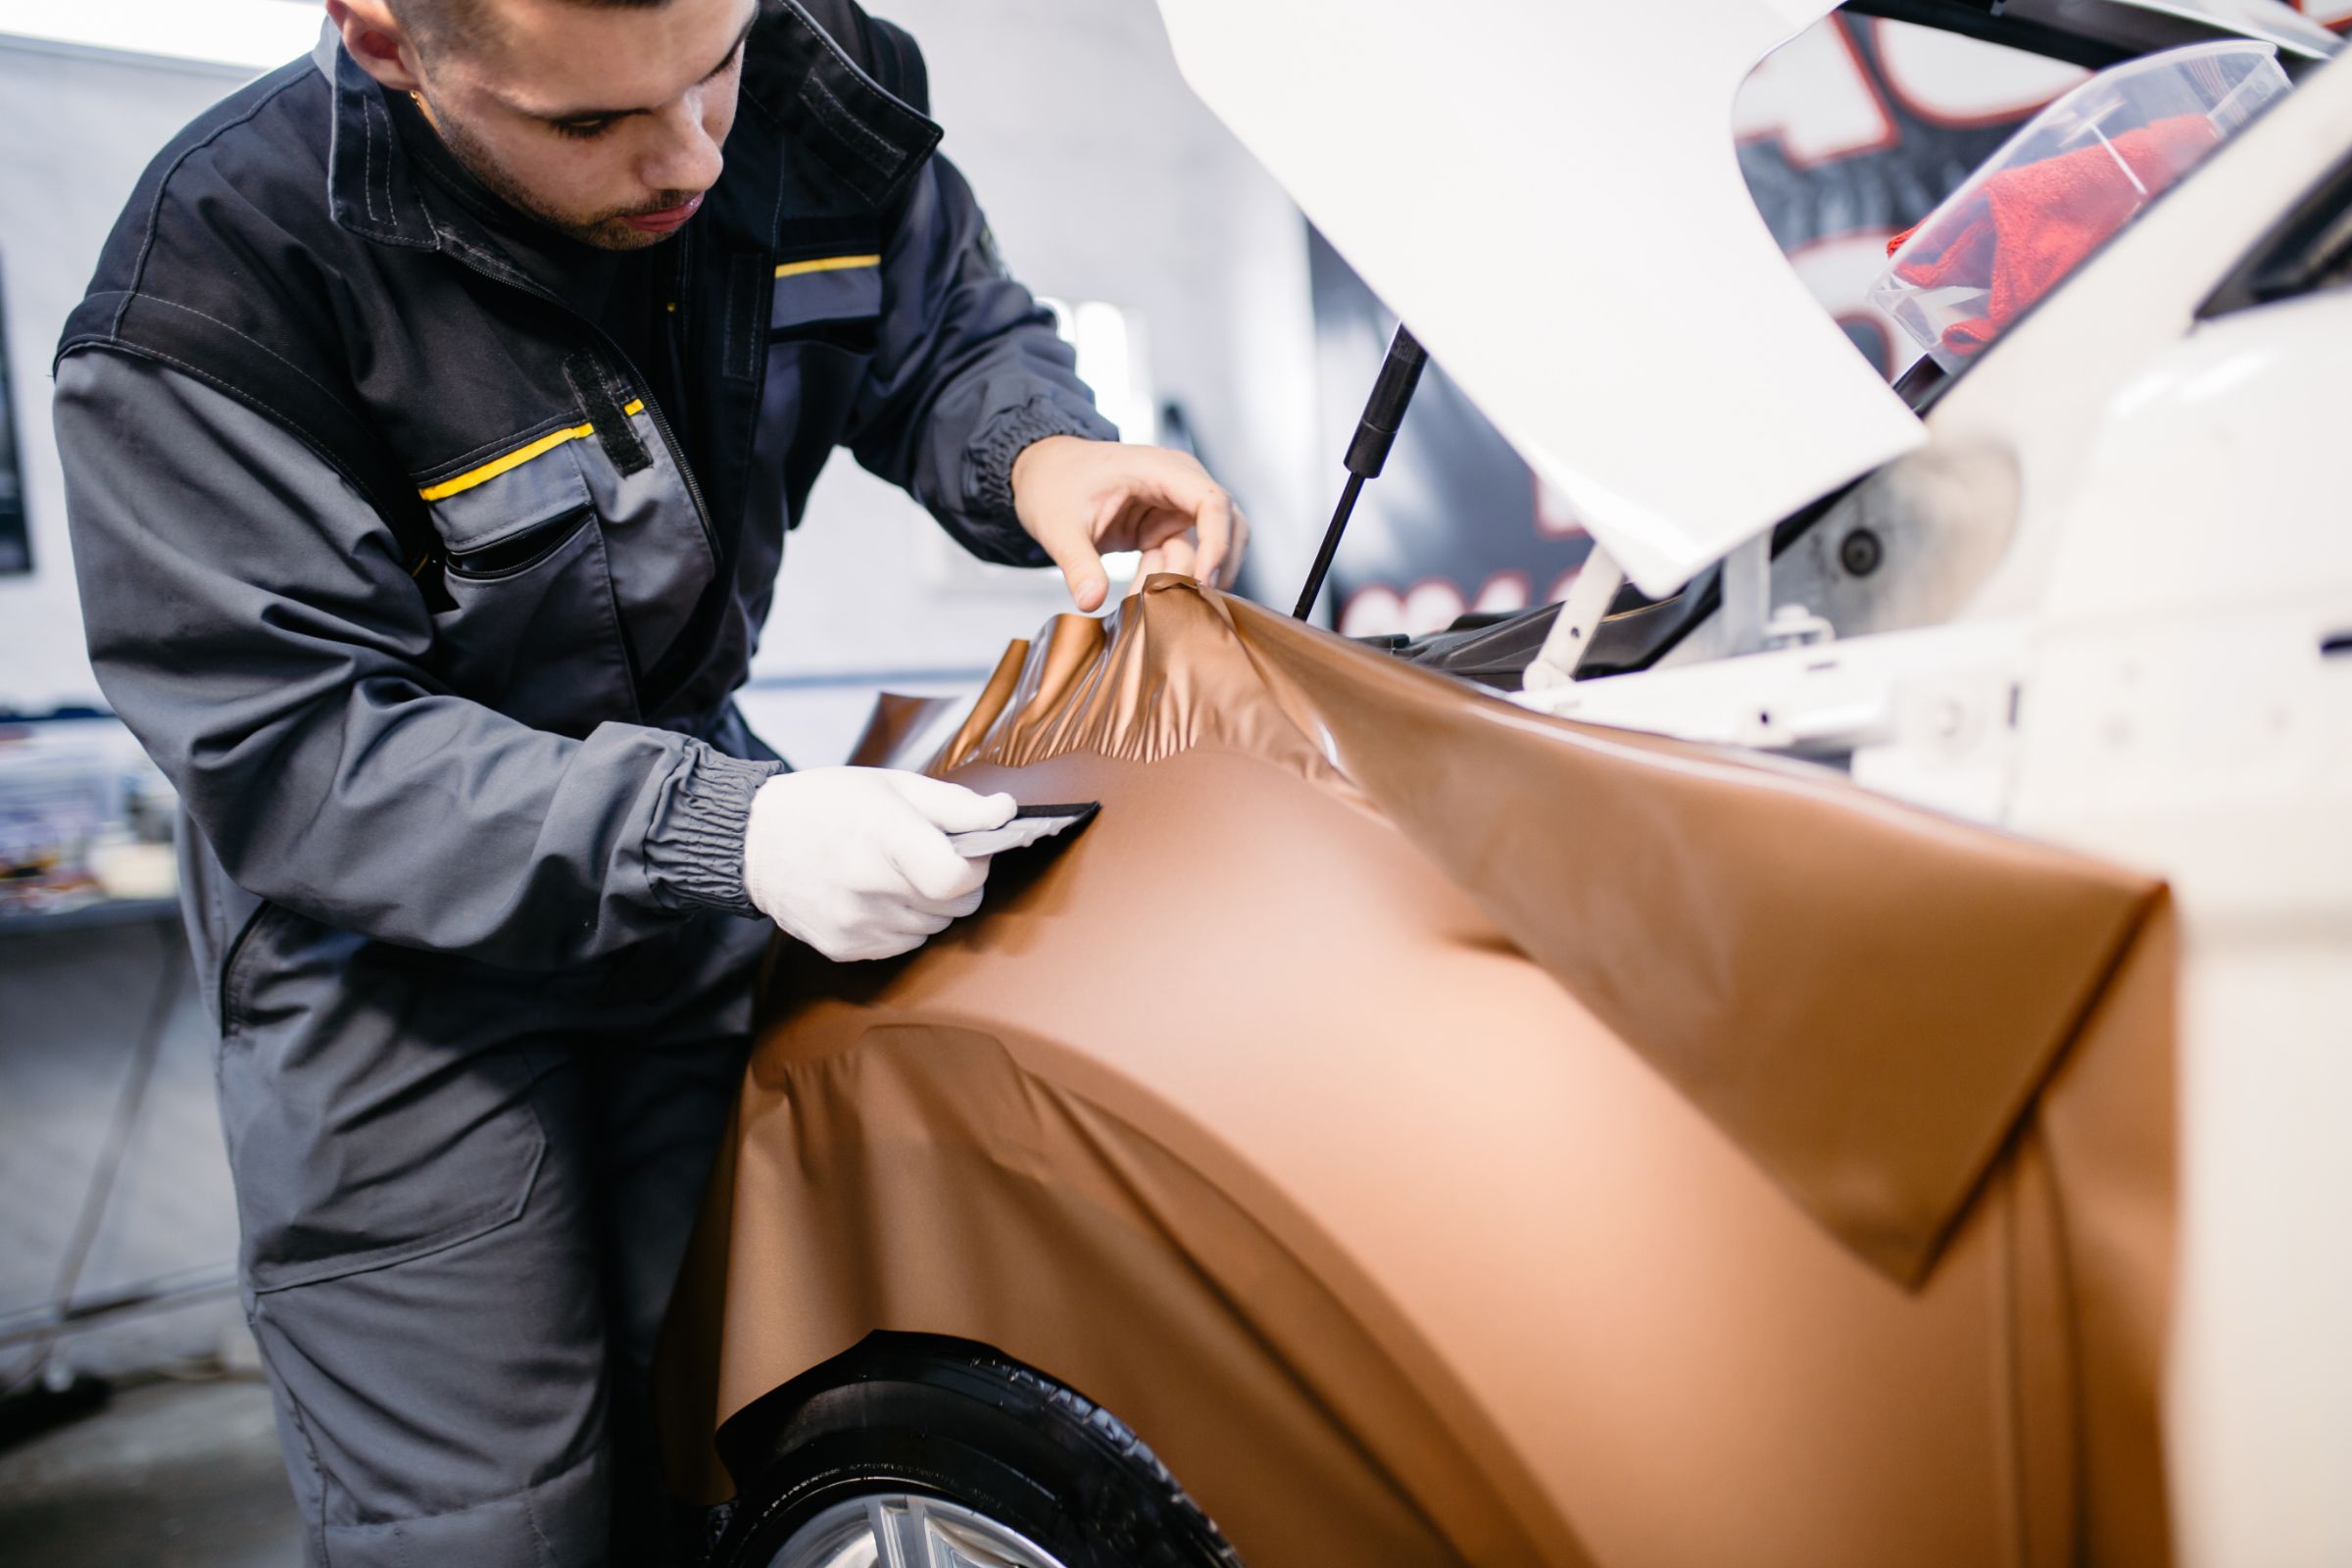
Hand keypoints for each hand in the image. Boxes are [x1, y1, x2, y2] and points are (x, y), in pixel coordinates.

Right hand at [741, 767, 1014, 961]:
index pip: (957, 878)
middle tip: (930, 857)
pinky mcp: (844, 947)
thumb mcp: (893, 785)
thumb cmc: (827, 805)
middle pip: (956, 907)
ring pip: (934, 929)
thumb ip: (956, 804)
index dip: (975, 866)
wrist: (755, 841)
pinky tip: (876, 895)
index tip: (967, 849)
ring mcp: (854, 922)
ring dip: (930, 905)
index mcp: (884, 836)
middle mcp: (868, 885)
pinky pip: (903, 945)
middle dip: (957, 883)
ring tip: (895, 873)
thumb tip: (1007, 812)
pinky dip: (903, 923)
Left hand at [1010, 436, 1251, 611]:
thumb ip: (1077, 564)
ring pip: (1211, 549)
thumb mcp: (1058, 525)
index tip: (1204, 581)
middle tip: (1188, 605)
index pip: (1212, 501)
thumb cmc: (1054, 483)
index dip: (1217, 543)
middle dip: (1215, 568)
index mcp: (1159, 468)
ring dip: (1187, 580)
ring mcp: (1177, 508)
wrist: (1045, 475)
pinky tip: (1145, 599)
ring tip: (1151, 605)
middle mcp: (1180, 484)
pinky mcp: (1168, 529)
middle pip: (1229, 526)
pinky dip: (1171, 583)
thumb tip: (1091, 602)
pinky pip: (1186, 560)